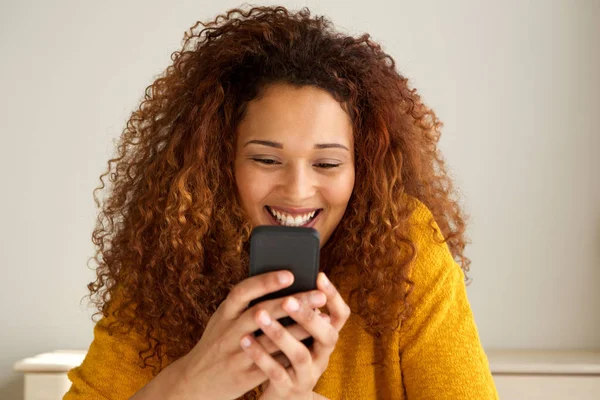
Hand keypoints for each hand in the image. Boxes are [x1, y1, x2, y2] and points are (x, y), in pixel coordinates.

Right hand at [174, 270, 328, 399]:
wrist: (195, 382)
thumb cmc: (218, 343)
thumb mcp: (223, 320)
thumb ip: (245, 305)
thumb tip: (282, 284)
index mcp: (223, 314)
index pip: (243, 291)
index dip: (265, 282)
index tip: (290, 274)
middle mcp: (228, 332)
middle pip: (262, 312)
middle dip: (292, 302)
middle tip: (319, 295)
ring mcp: (236, 355)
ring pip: (270, 339)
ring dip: (298, 328)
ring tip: (322, 318)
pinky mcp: (244, 376)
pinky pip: (271, 363)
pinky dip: (291, 352)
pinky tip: (310, 345)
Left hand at [240, 272, 349, 399]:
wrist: (283, 396)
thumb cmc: (289, 355)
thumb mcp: (300, 335)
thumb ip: (298, 312)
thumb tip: (285, 275)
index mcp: (326, 338)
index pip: (341, 315)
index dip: (334, 296)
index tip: (319, 276)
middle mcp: (323, 356)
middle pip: (326, 335)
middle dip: (308, 316)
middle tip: (289, 300)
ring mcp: (307, 375)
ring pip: (299, 355)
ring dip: (281, 334)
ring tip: (260, 315)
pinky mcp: (288, 389)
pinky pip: (275, 372)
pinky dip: (260, 355)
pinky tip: (245, 340)